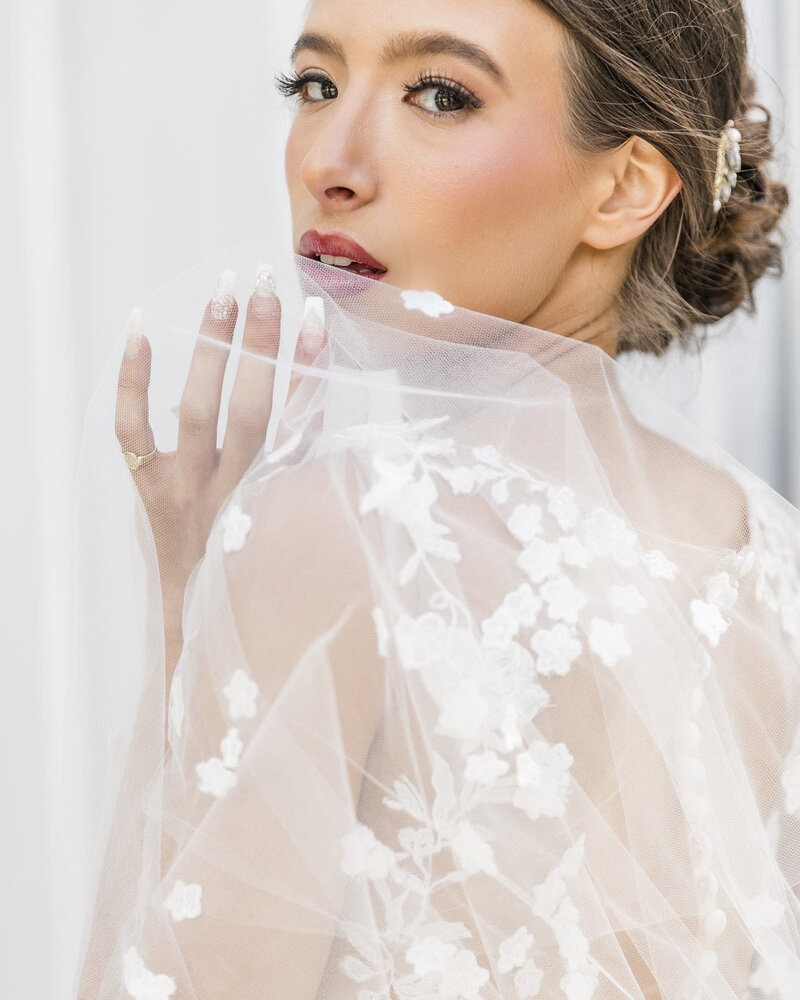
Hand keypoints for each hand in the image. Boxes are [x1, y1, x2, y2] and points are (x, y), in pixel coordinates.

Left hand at [115, 267, 326, 684]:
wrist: (204, 624)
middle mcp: (230, 494)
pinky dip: (132, 380)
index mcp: (276, 505)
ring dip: (213, 346)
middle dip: (261, 344)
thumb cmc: (264, 578)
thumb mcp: (305, 542)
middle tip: (268, 284)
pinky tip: (140, 329)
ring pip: (196, 410)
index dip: (310, 372)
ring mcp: (183, 490)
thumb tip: (360, 439)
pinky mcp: (149, 488)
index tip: (319, 319)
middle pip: (248, 409)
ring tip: (225, 291)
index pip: (301, 427)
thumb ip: (326, 488)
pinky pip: (131, 431)